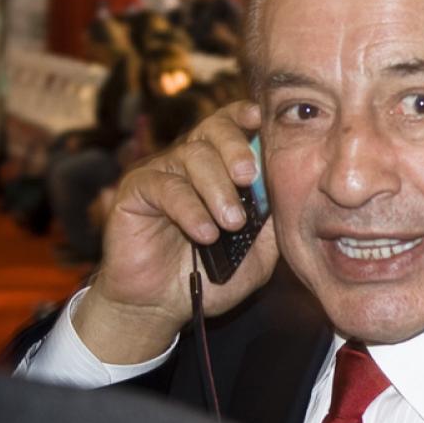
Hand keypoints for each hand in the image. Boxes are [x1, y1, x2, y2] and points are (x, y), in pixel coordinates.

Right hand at [73, 101, 278, 363]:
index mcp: (220, 166)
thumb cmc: (212, 275)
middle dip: (235, 148)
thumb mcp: (256, 253)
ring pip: (191, 157)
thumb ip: (271, 224)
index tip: (260, 119)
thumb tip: (289, 193)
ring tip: (232, 224)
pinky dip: (189, 209)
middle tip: (247, 178)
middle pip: (212, 129)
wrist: (164, 306)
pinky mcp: (134, 192)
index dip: (244, 116)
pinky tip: (205, 234)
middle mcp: (189, 161)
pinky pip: (164, 187)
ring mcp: (161, 173)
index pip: (232, 125)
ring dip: (217, 189)